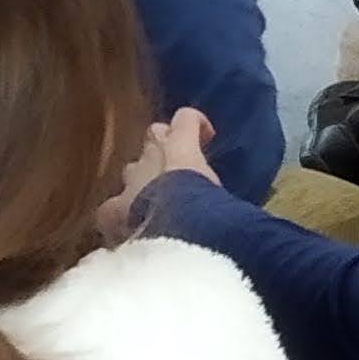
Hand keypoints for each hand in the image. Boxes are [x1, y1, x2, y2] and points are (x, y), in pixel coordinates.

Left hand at [102, 110, 216, 238]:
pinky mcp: (111, 212)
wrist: (180, 241)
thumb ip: (225, 190)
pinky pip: (109, 208)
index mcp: (182, 150)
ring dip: (141, 182)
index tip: (206, 137)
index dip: (193, 125)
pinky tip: (130, 230)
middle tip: (179, 170)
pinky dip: (119, 217)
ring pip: (128, 170)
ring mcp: (127, 185)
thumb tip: (248, 210)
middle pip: (152, 138)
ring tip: (156, 202)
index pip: (184, 118)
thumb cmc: (213, 215)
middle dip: (164, 150)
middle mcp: (150, 159)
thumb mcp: (228, 198)